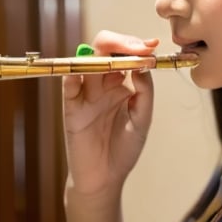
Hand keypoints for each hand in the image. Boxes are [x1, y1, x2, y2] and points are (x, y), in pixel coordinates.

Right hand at [63, 30, 158, 196]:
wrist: (105, 178)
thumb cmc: (123, 149)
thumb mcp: (142, 119)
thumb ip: (144, 92)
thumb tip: (144, 65)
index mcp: (120, 84)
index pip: (125, 54)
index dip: (137, 46)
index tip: (152, 46)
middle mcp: (101, 84)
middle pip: (104, 51)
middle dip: (120, 43)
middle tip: (139, 48)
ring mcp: (85, 95)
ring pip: (86, 63)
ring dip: (101, 56)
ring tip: (120, 57)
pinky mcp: (71, 109)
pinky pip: (69, 87)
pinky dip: (73, 76)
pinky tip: (85, 73)